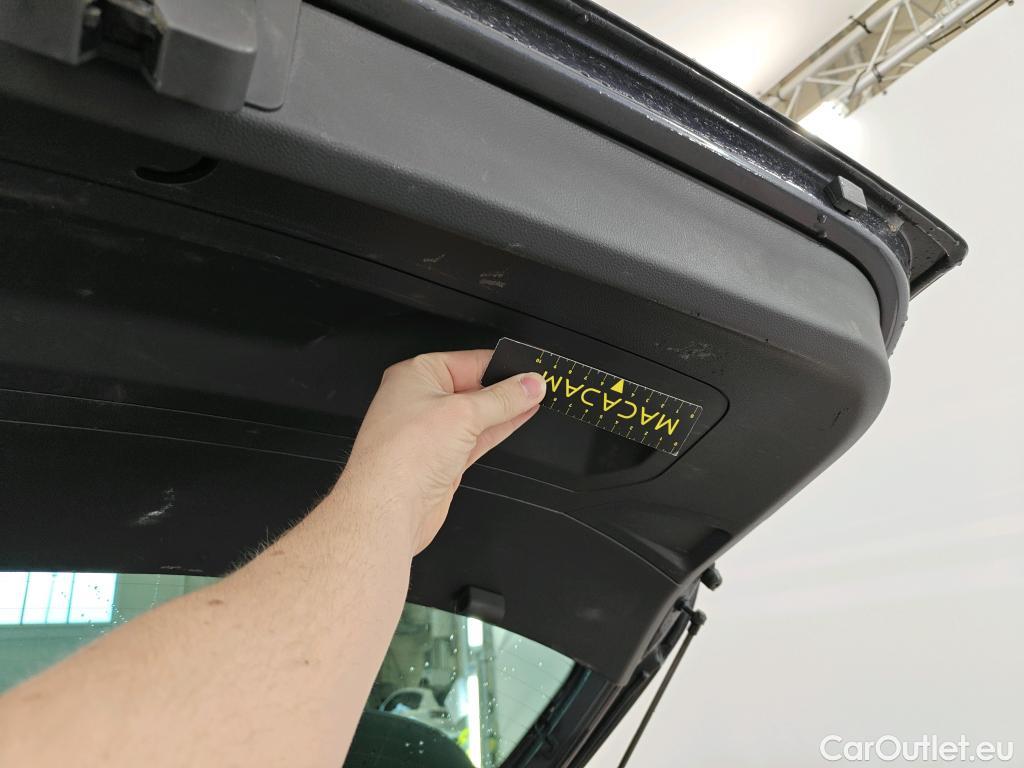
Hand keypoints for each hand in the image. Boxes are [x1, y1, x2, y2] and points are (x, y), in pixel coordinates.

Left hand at [337, 350, 544, 553]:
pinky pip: (477, 437)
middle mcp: (419, 402)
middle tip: (537, 384)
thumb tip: (528, 385)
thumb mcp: (463, 413)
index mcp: (414, 376)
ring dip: (506, 409)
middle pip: (473, 388)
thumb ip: (503, 399)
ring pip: (477, 414)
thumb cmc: (401, 456)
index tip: (528, 369)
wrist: (387, 508)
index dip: (500, 365)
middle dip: (505, 388)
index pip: (467, 361)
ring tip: (536, 398)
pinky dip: (499, 428)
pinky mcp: (442, 459)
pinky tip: (519, 418)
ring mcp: (430, 433)